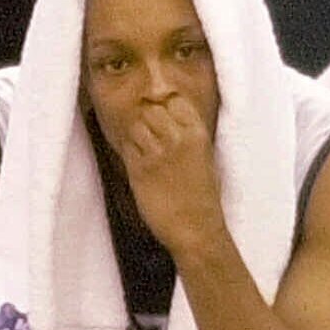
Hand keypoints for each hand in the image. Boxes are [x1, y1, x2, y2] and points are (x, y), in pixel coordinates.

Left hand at [119, 97, 224, 255]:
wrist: (196, 229)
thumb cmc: (201, 196)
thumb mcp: (203, 157)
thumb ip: (186, 135)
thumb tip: (167, 118)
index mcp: (198, 134)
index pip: (174, 100)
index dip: (165, 106)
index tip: (164, 118)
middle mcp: (177, 140)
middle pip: (151, 109)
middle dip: (147, 119)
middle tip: (150, 137)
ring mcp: (157, 154)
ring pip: (135, 126)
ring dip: (135, 135)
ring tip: (144, 151)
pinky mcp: (139, 171)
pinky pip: (126, 148)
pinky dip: (128, 152)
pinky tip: (139, 164)